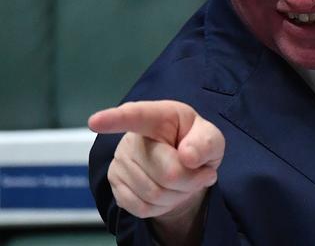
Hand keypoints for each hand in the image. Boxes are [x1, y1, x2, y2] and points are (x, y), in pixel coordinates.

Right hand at [89, 100, 224, 242]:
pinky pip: (142, 207)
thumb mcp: (210, 138)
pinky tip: (169, 192)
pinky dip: (164, 206)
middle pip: (167, 172)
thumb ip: (206, 142)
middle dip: (191, 179)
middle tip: (200, 172)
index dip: (115, 119)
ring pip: (155, 194)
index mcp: (158, 116)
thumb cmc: (195, 144)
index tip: (95, 121)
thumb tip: (188, 156)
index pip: (136, 116)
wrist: (182, 166)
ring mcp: (120, 161)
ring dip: (179, 194)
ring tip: (184, 180)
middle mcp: (132, 137)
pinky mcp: (115, 184)